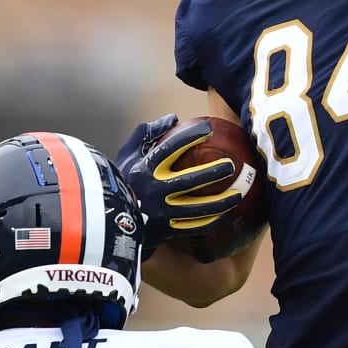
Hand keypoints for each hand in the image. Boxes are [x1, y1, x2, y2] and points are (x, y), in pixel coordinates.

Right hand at [115, 113, 238, 250]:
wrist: (109, 219)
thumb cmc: (122, 180)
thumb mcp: (127, 155)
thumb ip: (146, 133)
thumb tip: (172, 118)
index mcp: (144, 170)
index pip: (170, 148)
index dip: (190, 136)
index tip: (208, 128)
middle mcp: (154, 191)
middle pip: (189, 180)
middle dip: (213, 172)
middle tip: (231, 165)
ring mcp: (161, 213)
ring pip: (197, 208)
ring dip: (220, 202)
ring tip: (239, 194)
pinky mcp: (166, 230)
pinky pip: (194, 227)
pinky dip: (212, 221)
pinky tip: (227, 215)